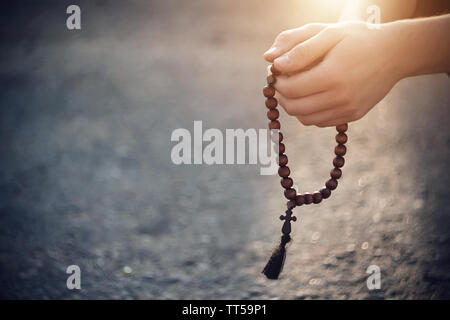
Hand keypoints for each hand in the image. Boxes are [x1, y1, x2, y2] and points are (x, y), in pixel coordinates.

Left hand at [264, 22, 404, 126]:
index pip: (290, 89)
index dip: (277, 82)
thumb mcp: (329, 34)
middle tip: (281, 82)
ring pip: (305, 119)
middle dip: (281, 95)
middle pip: (294, 108)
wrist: (394, 53)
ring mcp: (348, 109)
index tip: (276, 72)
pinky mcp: (353, 116)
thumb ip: (300, 49)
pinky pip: (320, 122)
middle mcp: (341, 97)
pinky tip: (311, 95)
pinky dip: (309, 112)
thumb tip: (274, 63)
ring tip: (295, 88)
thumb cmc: (358, 38)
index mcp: (332, 74)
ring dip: (293, 106)